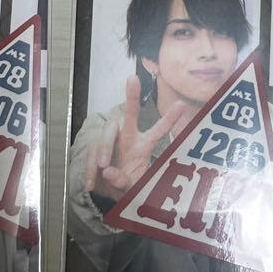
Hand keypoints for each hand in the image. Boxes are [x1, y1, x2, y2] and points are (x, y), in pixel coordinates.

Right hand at [84, 76, 186, 201]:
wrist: (104, 192)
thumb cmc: (124, 185)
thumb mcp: (130, 189)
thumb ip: (123, 183)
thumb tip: (109, 172)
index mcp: (143, 146)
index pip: (158, 131)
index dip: (169, 119)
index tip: (182, 105)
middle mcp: (128, 138)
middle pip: (130, 114)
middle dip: (132, 96)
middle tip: (133, 79)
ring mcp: (111, 140)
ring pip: (107, 132)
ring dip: (104, 148)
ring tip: (103, 167)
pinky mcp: (94, 147)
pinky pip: (91, 151)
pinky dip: (90, 168)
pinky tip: (92, 184)